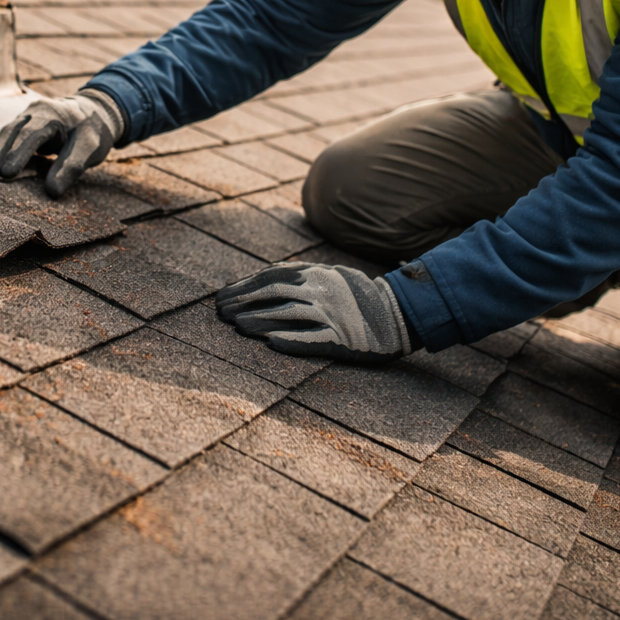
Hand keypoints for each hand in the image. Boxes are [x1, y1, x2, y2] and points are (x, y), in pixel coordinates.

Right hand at [0, 89, 125, 196]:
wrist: (94, 111)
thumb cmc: (92, 131)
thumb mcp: (90, 149)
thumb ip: (71, 167)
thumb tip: (52, 192)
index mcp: (54, 113)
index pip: (33, 134)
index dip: (19, 154)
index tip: (7, 173)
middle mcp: (38, 110)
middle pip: (15, 130)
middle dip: (1, 151)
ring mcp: (29, 114)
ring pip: (9, 131)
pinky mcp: (25, 123)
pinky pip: (10, 134)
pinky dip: (0, 147)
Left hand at [216, 262, 412, 362]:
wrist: (398, 313)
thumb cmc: (357, 296)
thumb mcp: (330, 274)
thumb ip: (300, 274)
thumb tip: (263, 275)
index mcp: (316, 274)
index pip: (271, 276)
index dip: (243, 285)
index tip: (222, 296)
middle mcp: (321, 291)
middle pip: (274, 293)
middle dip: (243, 302)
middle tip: (221, 312)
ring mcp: (332, 315)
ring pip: (288, 315)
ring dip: (259, 321)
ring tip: (237, 327)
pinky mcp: (342, 340)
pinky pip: (314, 340)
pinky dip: (292, 341)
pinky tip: (271, 345)